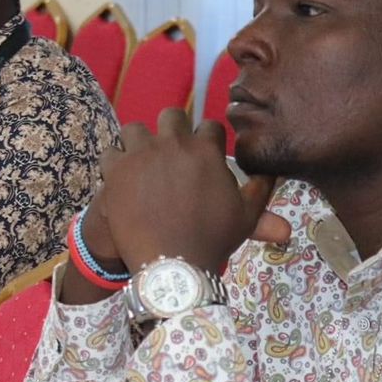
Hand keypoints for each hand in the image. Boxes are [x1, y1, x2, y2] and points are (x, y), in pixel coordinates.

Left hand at [94, 108, 288, 277]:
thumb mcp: (246, 216)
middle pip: (171, 116)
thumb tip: (271, 171)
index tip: (200, 153)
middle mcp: (173, 144)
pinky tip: (120, 178)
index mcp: (206, 150)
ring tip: (141, 162)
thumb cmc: (213, 241)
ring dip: (138, 142)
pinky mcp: (117, 170)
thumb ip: (260, 189)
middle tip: (169, 153)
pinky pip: (110, 152)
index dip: (206, 139)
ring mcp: (142, 154)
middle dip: (171, 130)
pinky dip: (114, 164)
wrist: (172, 265)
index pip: (208, 126)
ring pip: (135, 129)